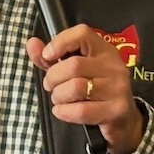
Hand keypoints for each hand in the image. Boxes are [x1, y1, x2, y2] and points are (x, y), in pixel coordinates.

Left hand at [25, 24, 144, 153]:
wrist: (122, 119)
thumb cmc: (93, 90)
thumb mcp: (72, 71)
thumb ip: (50, 58)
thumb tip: (32, 43)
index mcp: (103, 50)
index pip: (82, 34)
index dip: (60, 42)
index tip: (47, 55)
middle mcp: (113, 66)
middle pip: (73, 65)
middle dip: (52, 78)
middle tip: (51, 86)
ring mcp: (117, 88)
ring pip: (75, 87)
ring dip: (58, 96)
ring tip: (59, 98)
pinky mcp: (116, 109)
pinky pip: (80, 110)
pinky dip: (63, 111)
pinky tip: (62, 111)